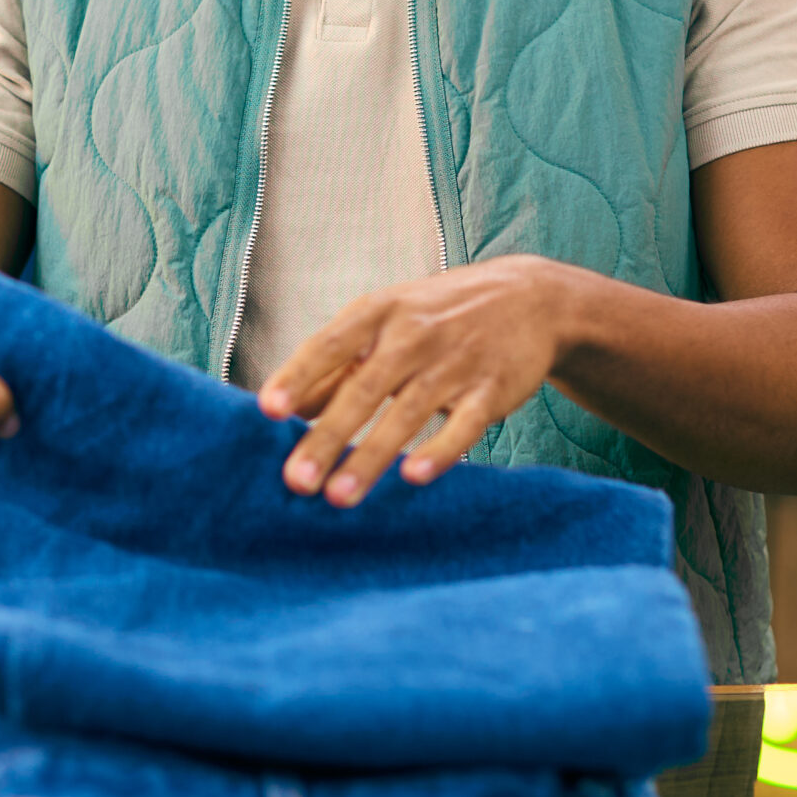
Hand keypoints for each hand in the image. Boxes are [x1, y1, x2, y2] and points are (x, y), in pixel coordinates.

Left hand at [257, 256, 581, 506]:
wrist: (529, 299)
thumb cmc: (437, 317)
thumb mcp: (386, 322)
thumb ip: (337, 364)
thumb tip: (281, 409)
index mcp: (378, 313)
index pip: (329, 345)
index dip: (298, 376)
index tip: (267, 411)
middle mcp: (414, 334)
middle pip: (364, 389)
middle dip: (328, 437)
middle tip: (295, 480)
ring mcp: (455, 362)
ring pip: (407, 413)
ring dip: (372, 457)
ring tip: (338, 497)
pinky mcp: (492, 389)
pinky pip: (464, 424)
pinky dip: (440, 449)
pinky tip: (414, 476)